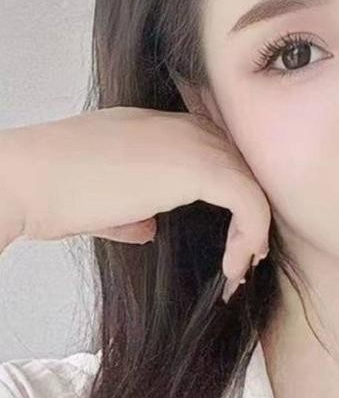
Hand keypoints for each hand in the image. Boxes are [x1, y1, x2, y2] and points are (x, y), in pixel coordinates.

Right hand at [1, 106, 271, 298]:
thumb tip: (147, 229)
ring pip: (252, 185)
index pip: (218, 157)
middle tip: (242, 258)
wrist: (26, 179)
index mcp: (164, 128)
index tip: (230, 239)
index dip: (230, 198)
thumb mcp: (103, 197)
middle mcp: (185, 127)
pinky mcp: (198, 167)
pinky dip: (251, 236)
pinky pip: (250, 202)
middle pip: (241, 170)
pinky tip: (234, 267)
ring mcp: (194, 142)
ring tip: (238, 270)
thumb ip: (134, 208)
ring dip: (252, 233)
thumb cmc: (52, 191)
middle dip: (248, 216)